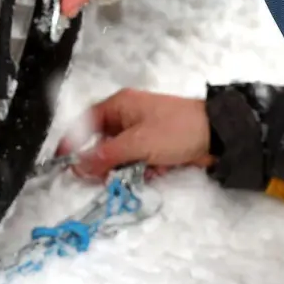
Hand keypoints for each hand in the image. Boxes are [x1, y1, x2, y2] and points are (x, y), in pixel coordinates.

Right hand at [59, 88, 213, 179]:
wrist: (219, 135)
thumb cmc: (176, 131)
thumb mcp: (137, 144)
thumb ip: (106, 156)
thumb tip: (77, 166)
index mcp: (120, 105)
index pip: (86, 121)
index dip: (72, 141)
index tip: (63, 162)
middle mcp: (128, 115)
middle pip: (102, 141)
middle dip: (102, 161)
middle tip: (102, 178)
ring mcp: (143, 131)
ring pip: (120, 154)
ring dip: (123, 167)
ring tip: (132, 176)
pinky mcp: (156, 145)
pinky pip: (137, 159)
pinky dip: (140, 169)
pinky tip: (152, 173)